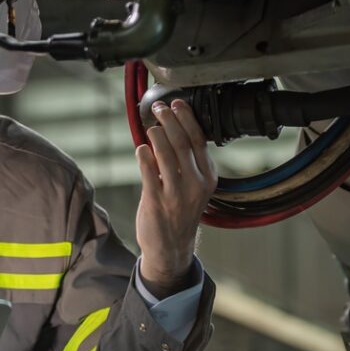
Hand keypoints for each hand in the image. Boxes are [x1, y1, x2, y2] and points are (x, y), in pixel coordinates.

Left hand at [135, 99, 217, 289]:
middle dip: (169, 120)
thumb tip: (171, 127)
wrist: (171, 247)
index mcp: (207, 177)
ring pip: (165, 153)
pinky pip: (149, 171)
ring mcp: (176, 193)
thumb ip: (186, 161)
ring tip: (150, 128)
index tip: (176, 103)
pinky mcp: (156, 201)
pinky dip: (144, 155)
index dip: (186, 118)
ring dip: (156, 135)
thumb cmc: (180, 211)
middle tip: (159, 108)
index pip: (198, 139)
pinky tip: (141, 148)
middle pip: (182, 142)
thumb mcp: (194, 186)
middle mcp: (195, 184)